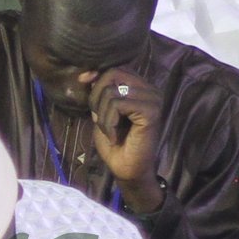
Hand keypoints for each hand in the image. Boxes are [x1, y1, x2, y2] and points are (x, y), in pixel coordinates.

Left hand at [79, 67, 165, 199]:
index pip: (115, 69)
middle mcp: (151, 89)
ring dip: (102, 115)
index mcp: (141, 87)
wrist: (127, 169)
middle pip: (113, 74)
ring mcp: (153, 99)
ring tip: (110, 131)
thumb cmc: (115, 141)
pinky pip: (118, 105)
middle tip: (100, 119)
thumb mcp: (101, 111)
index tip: (86, 86)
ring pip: (112, 92)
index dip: (97, 77)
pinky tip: (115, 136)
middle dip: (96, 97)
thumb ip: (98, 92)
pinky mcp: (151, 111)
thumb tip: (87, 74)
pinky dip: (109, 122)